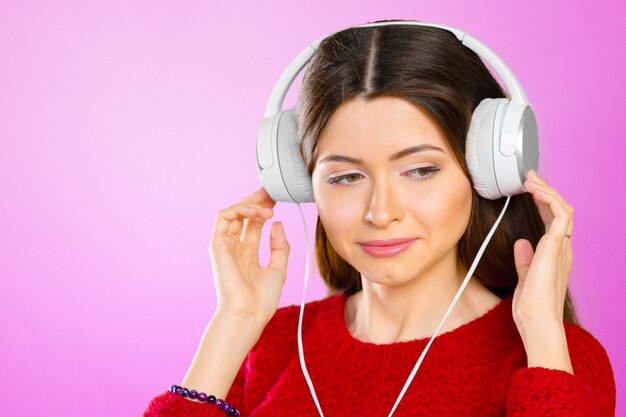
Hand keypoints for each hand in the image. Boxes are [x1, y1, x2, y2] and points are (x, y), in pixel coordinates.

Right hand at [208, 187, 289, 325]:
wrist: (248, 314)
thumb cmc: (261, 300)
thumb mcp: (278, 268)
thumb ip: (279, 246)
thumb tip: (277, 224)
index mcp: (247, 254)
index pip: (253, 224)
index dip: (263, 210)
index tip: (276, 200)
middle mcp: (235, 248)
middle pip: (242, 216)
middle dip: (256, 201)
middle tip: (271, 192)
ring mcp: (225, 245)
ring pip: (232, 213)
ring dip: (250, 204)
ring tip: (267, 205)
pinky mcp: (217, 245)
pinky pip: (223, 217)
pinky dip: (240, 209)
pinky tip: (257, 212)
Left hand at [512, 169, 573, 329]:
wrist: (537, 322)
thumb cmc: (531, 308)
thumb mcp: (524, 278)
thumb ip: (524, 261)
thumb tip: (521, 244)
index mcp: (555, 256)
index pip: (553, 222)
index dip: (543, 204)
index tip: (530, 191)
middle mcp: (562, 249)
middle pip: (560, 211)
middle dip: (546, 191)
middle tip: (530, 177)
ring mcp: (561, 247)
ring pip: (563, 208)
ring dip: (547, 190)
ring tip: (531, 179)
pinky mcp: (556, 246)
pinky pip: (561, 214)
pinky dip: (549, 198)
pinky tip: (535, 191)